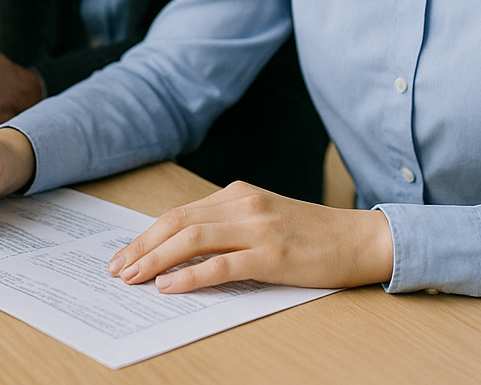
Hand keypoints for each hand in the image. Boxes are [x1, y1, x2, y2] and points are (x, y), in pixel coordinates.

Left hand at [107, 181, 394, 293]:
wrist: (362, 239)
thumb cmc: (314, 236)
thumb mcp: (265, 220)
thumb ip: (229, 227)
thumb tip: (183, 250)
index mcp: (238, 194)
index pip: (180, 213)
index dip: (147, 234)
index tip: (124, 254)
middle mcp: (244, 204)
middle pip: (177, 222)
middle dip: (141, 246)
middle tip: (117, 269)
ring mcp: (258, 228)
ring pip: (192, 239)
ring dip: (155, 259)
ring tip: (133, 278)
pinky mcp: (273, 256)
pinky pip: (220, 265)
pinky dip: (189, 275)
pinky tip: (168, 286)